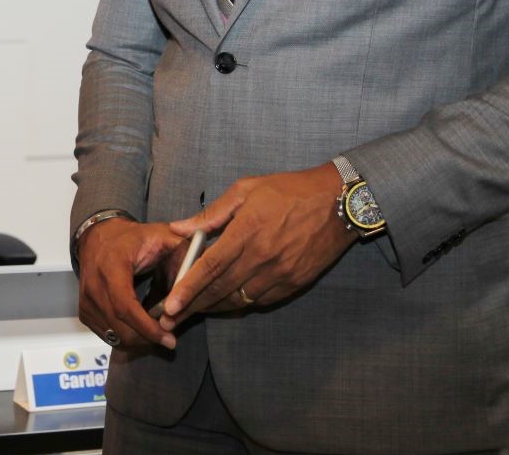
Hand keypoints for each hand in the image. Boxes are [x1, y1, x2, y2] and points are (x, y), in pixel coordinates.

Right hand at [77, 217, 186, 349]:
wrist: (99, 235)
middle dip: (146, 339)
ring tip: (156, 332)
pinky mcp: (84, 309)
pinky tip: (139, 328)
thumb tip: (197, 281)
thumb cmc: (133, 237)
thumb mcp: (162, 235)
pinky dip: (124, 336)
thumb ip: (183, 254)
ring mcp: (86, 298)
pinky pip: (105, 334)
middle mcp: (94, 284)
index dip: (147, 327)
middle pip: (119, 326)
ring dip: (137, 340)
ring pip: (112, 334)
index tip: (169, 337)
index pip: (125, 305)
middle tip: (168, 339)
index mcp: (112, 265)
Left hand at [157, 162, 355, 329]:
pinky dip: (240, 303)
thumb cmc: (289, 190)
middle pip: (221, 289)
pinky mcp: (294, 282)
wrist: (338, 202)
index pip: (210, 266)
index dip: (188, 288)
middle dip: (193, 306)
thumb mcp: (246, 189)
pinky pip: (260, 300)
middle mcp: (262, 256)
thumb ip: (211, 213)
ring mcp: (280, 273)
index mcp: (247, 230)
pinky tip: (226, 302)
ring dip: (214, 308)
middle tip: (170, 319)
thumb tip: (179, 227)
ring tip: (192, 313)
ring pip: (239, 299)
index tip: (170, 305)